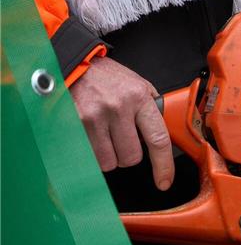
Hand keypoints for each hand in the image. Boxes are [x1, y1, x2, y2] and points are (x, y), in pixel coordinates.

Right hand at [70, 57, 173, 190]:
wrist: (72, 63)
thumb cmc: (106, 77)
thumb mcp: (137, 84)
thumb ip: (150, 109)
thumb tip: (163, 135)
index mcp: (138, 98)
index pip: (158, 140)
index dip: (163, 166)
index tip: (164, 181)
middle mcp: (117, 108)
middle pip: (131, 158)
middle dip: (127, 155)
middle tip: (120, 138)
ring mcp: (93, 117)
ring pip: (108, 161)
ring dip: (108, 155)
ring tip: (103, 134)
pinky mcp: (73, 124)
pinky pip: (87, 156)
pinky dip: (90, 152)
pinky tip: (90, 135)